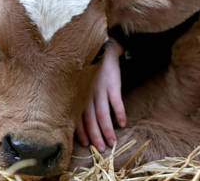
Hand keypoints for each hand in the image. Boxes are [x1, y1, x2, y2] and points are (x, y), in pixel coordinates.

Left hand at [75, 37, 125, 151]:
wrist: (100, 50)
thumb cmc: (86, 70)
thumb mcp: (77, 85)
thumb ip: (78, 101)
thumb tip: (77, 121)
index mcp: (77, 96)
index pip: (78, 118)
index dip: (81, 132)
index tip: (86, 144)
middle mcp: (86, 95)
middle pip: (90, 120)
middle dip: (95, 136)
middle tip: (100, 149)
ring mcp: (100, 90)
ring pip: (103, 114)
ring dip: (107, 130)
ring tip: (112, 142)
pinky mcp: (112, 84)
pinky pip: (116, 102)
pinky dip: (119, 113)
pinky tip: (122, 123)